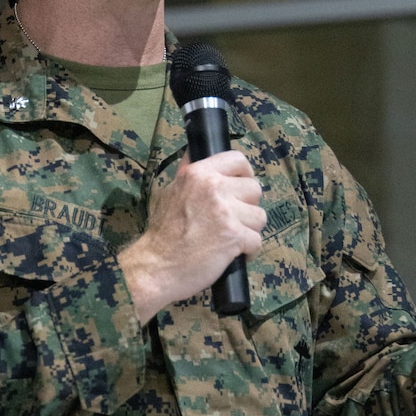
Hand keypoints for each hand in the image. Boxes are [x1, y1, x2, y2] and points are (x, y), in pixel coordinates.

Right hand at [118, 150, 265, 324]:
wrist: (156, 266)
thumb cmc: (163, 233)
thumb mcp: (171, 191)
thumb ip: (189, 172)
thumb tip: (196, 149)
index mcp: (198, 173)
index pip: (238, 160)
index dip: (245, 175)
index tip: (241, 189)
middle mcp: (213, 187)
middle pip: (254, 189)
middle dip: (247, 208)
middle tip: (230, 221)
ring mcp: (225, 212)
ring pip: (259, 217)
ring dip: (249, 231)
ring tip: (229, 240)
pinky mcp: (234, 236)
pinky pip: (257, 241)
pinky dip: (248, 252)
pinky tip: (231, 255)